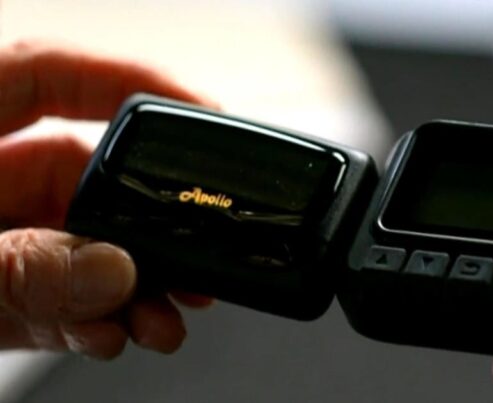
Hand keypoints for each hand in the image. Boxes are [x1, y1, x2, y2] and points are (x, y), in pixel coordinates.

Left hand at [0, 40, 216, 359]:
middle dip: (152, 222)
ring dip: (134, 286)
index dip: (131, 79)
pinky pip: (57, 301)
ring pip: (84, 248)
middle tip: (198, 257)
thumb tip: (111, 270)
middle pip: (90, 178)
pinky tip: (112, 334)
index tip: (204, 113)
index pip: (51, 75)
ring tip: (164, 319)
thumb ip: (15, 268)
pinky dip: (92, 322)